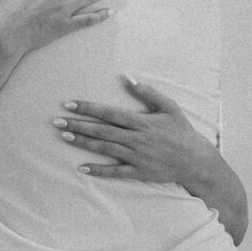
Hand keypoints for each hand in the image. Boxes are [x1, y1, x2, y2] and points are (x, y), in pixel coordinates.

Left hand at [53, 76, 215, 190]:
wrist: (195, 160)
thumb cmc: (181, 131)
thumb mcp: (169, 107)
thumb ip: (148, 93)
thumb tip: (128, 78)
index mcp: (141, 122)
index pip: (109, 113)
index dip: (88, 108)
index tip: (69, 104)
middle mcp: (136, 139)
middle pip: (102, 131)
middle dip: (78, 125)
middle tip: (57, 122)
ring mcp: (136, 157)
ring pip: (105, 149)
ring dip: (83, 143)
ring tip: (65, 137)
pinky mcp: (138, 172)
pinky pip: (115, 172)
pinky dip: (99, 170)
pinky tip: (82, 167)